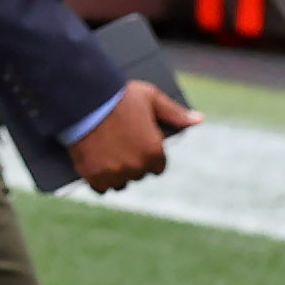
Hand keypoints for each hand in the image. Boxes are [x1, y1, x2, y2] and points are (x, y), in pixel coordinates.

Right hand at [73, 80, 194, 191]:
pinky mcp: (95, 177)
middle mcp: (137, 167)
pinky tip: (95, 166)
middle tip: (119, 144)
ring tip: (107, 155)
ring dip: (116, 174)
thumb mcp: (152, 99)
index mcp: (154, 152)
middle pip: (138, 174)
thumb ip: (176, 113)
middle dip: (132, 163)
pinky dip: (98, 180)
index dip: (148, 153)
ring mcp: (115, 174)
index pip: (157, 166)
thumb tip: (199, 120)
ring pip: (120, 183)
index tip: (138, 144)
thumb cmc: (121, 96)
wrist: (86, 99)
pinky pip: (101, 188)